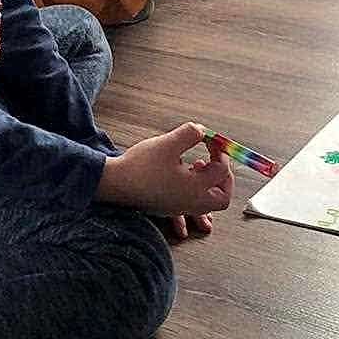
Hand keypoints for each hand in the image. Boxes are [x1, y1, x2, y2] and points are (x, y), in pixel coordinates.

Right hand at [96, 123, 232, 229]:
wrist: (114, 184)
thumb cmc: (140, 166)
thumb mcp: (168, 143)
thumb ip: (190, 134)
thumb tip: (203, 131)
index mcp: (195, 188)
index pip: (221, 171)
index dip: (220, 152)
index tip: (211, 140)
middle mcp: (190, 202)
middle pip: (221, 199)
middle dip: (224, 178)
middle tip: (217, 161)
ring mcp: (178, 206)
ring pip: (206, 203)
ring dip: (209, 183)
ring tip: (197, 164)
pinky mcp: (167, 206)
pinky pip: (189, 204)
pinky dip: (193, 189)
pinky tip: (183, 173)